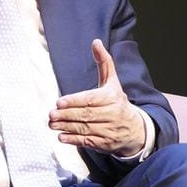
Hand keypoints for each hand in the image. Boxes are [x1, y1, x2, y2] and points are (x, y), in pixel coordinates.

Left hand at [49, 40, 144, 155]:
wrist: (135, 130)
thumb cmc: (118, 102)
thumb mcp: (113, 82)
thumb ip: (104, 63)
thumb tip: (96, 42)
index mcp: (112, 98)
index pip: (91, 100)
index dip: (74, 101)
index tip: (59, 102)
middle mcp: (112, 114)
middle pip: (86, 115)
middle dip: (67, 115)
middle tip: (51, 115)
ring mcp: (109, 131)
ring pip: (85, 129)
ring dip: (66, 127)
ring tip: (52, 124)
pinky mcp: (104, 144)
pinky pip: (87, 142)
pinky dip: (73, 140)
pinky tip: (61, 137)